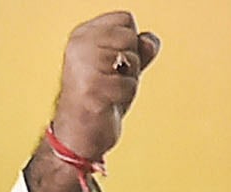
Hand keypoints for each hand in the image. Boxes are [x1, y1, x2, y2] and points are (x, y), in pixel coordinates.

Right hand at [51, 12, 158, 159]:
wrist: (79, 134)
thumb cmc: (99, 101)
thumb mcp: (123, 71)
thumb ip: (138, 52)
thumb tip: (151, 38)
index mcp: (84, 34)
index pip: (125, 19)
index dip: (130, 44)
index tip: (113, 64)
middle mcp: (80, 44)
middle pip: (131, 38)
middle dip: (131, 63)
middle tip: (111, 81)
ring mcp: (83, 65)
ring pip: (131, 60)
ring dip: (127, 81)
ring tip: (109, 91)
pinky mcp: (91, 87)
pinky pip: (129, 85)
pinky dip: (124, 97)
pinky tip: (107, 103)